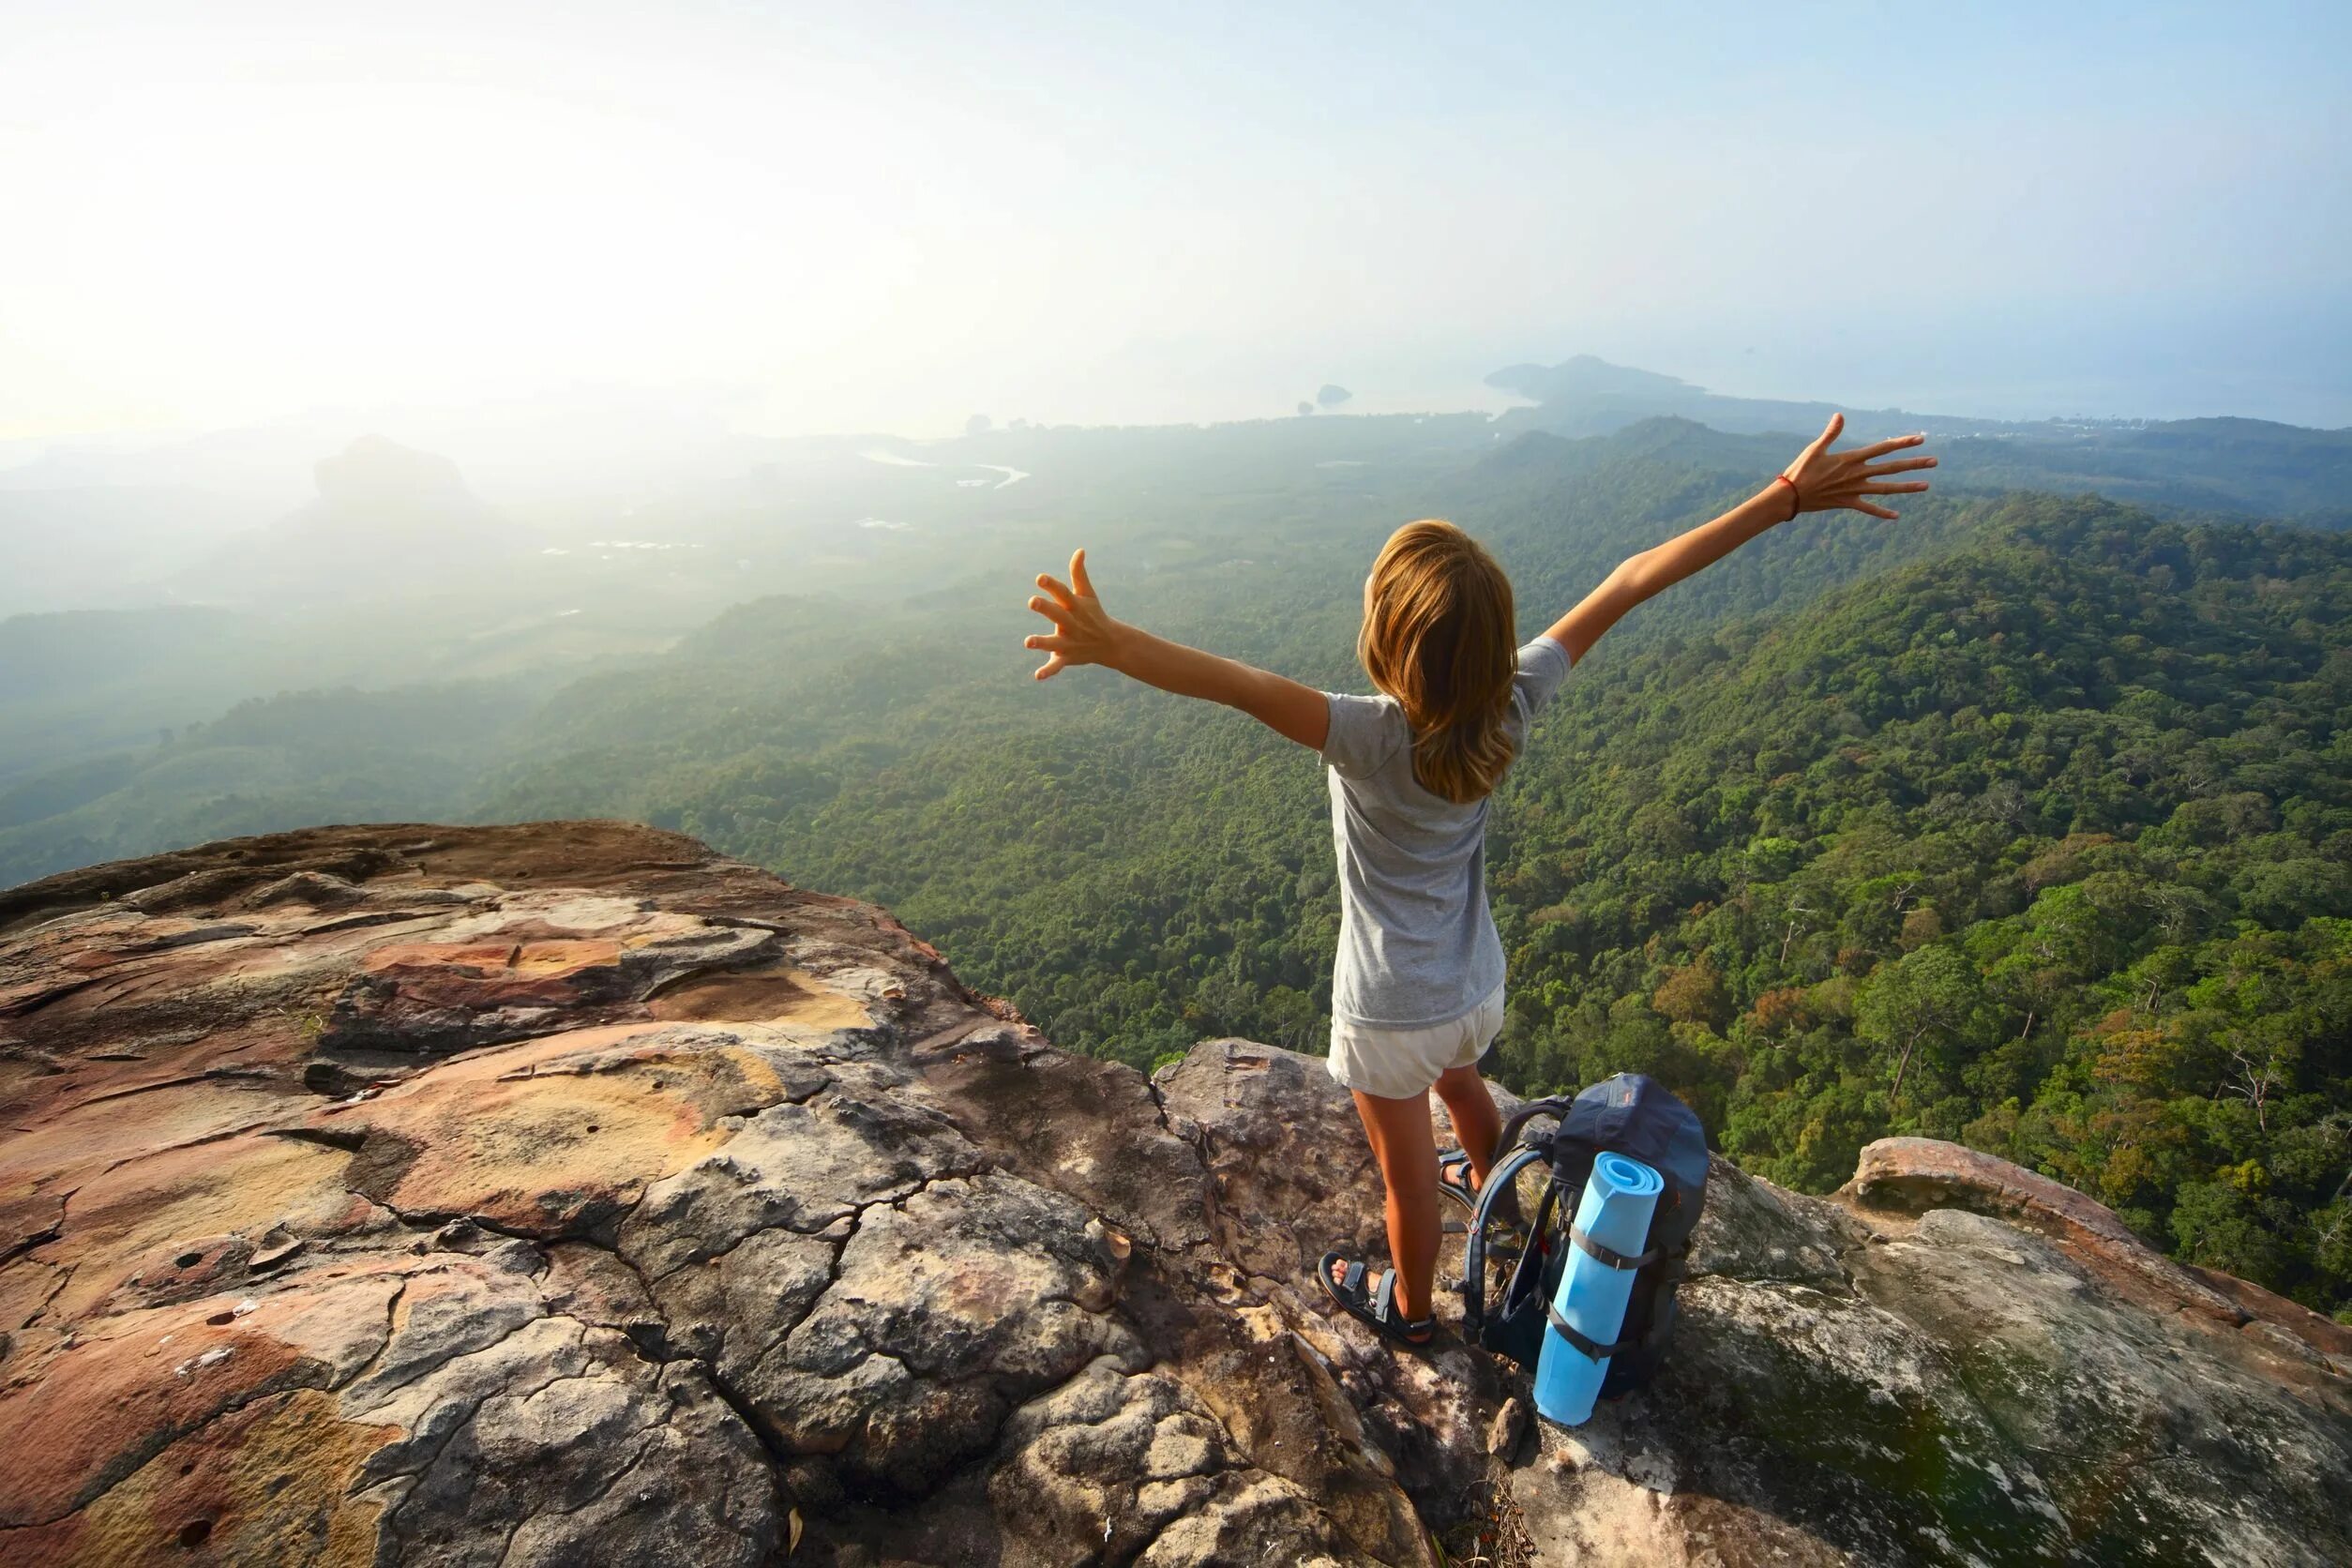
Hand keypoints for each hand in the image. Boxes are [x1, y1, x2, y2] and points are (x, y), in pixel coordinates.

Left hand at [1024, 548, 1122, 679]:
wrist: (1111, 643)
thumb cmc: (1093, 614)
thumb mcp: (1087, 593)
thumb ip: (1079, 573)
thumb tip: (1080, 549)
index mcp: (1075, 606)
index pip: (1063, 593)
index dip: (1051, 585)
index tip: (1040, 578)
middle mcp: (1072, 623)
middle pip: (1058, 615)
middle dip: (1046, 609)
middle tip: (1032, 601)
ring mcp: (1070, 641)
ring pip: (1054, 642)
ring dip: (1042, 642)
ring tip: (1027, 642)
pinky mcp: (1067, 657)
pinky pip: (1057, 665)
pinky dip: (1049, 671)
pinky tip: (1038, 676)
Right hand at [1779, 413, 1935, 520]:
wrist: (1790, 496)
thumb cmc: (1800, 470)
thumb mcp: (1815, 449)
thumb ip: (1831, 433)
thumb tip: (1840, 415)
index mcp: (1851, 459)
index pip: (1882, 449)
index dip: (1901, 443)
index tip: (1919, 439)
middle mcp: (1857, 474)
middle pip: (1891, 468)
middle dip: (1914, 464)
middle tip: (1934, 462)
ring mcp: (1854, 490)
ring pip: (1886, 489)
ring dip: (1907, 487)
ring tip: (1926, 486)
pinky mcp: (1847, 502)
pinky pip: (1868, 508)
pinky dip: (1882, 512)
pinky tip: (1896, 516)